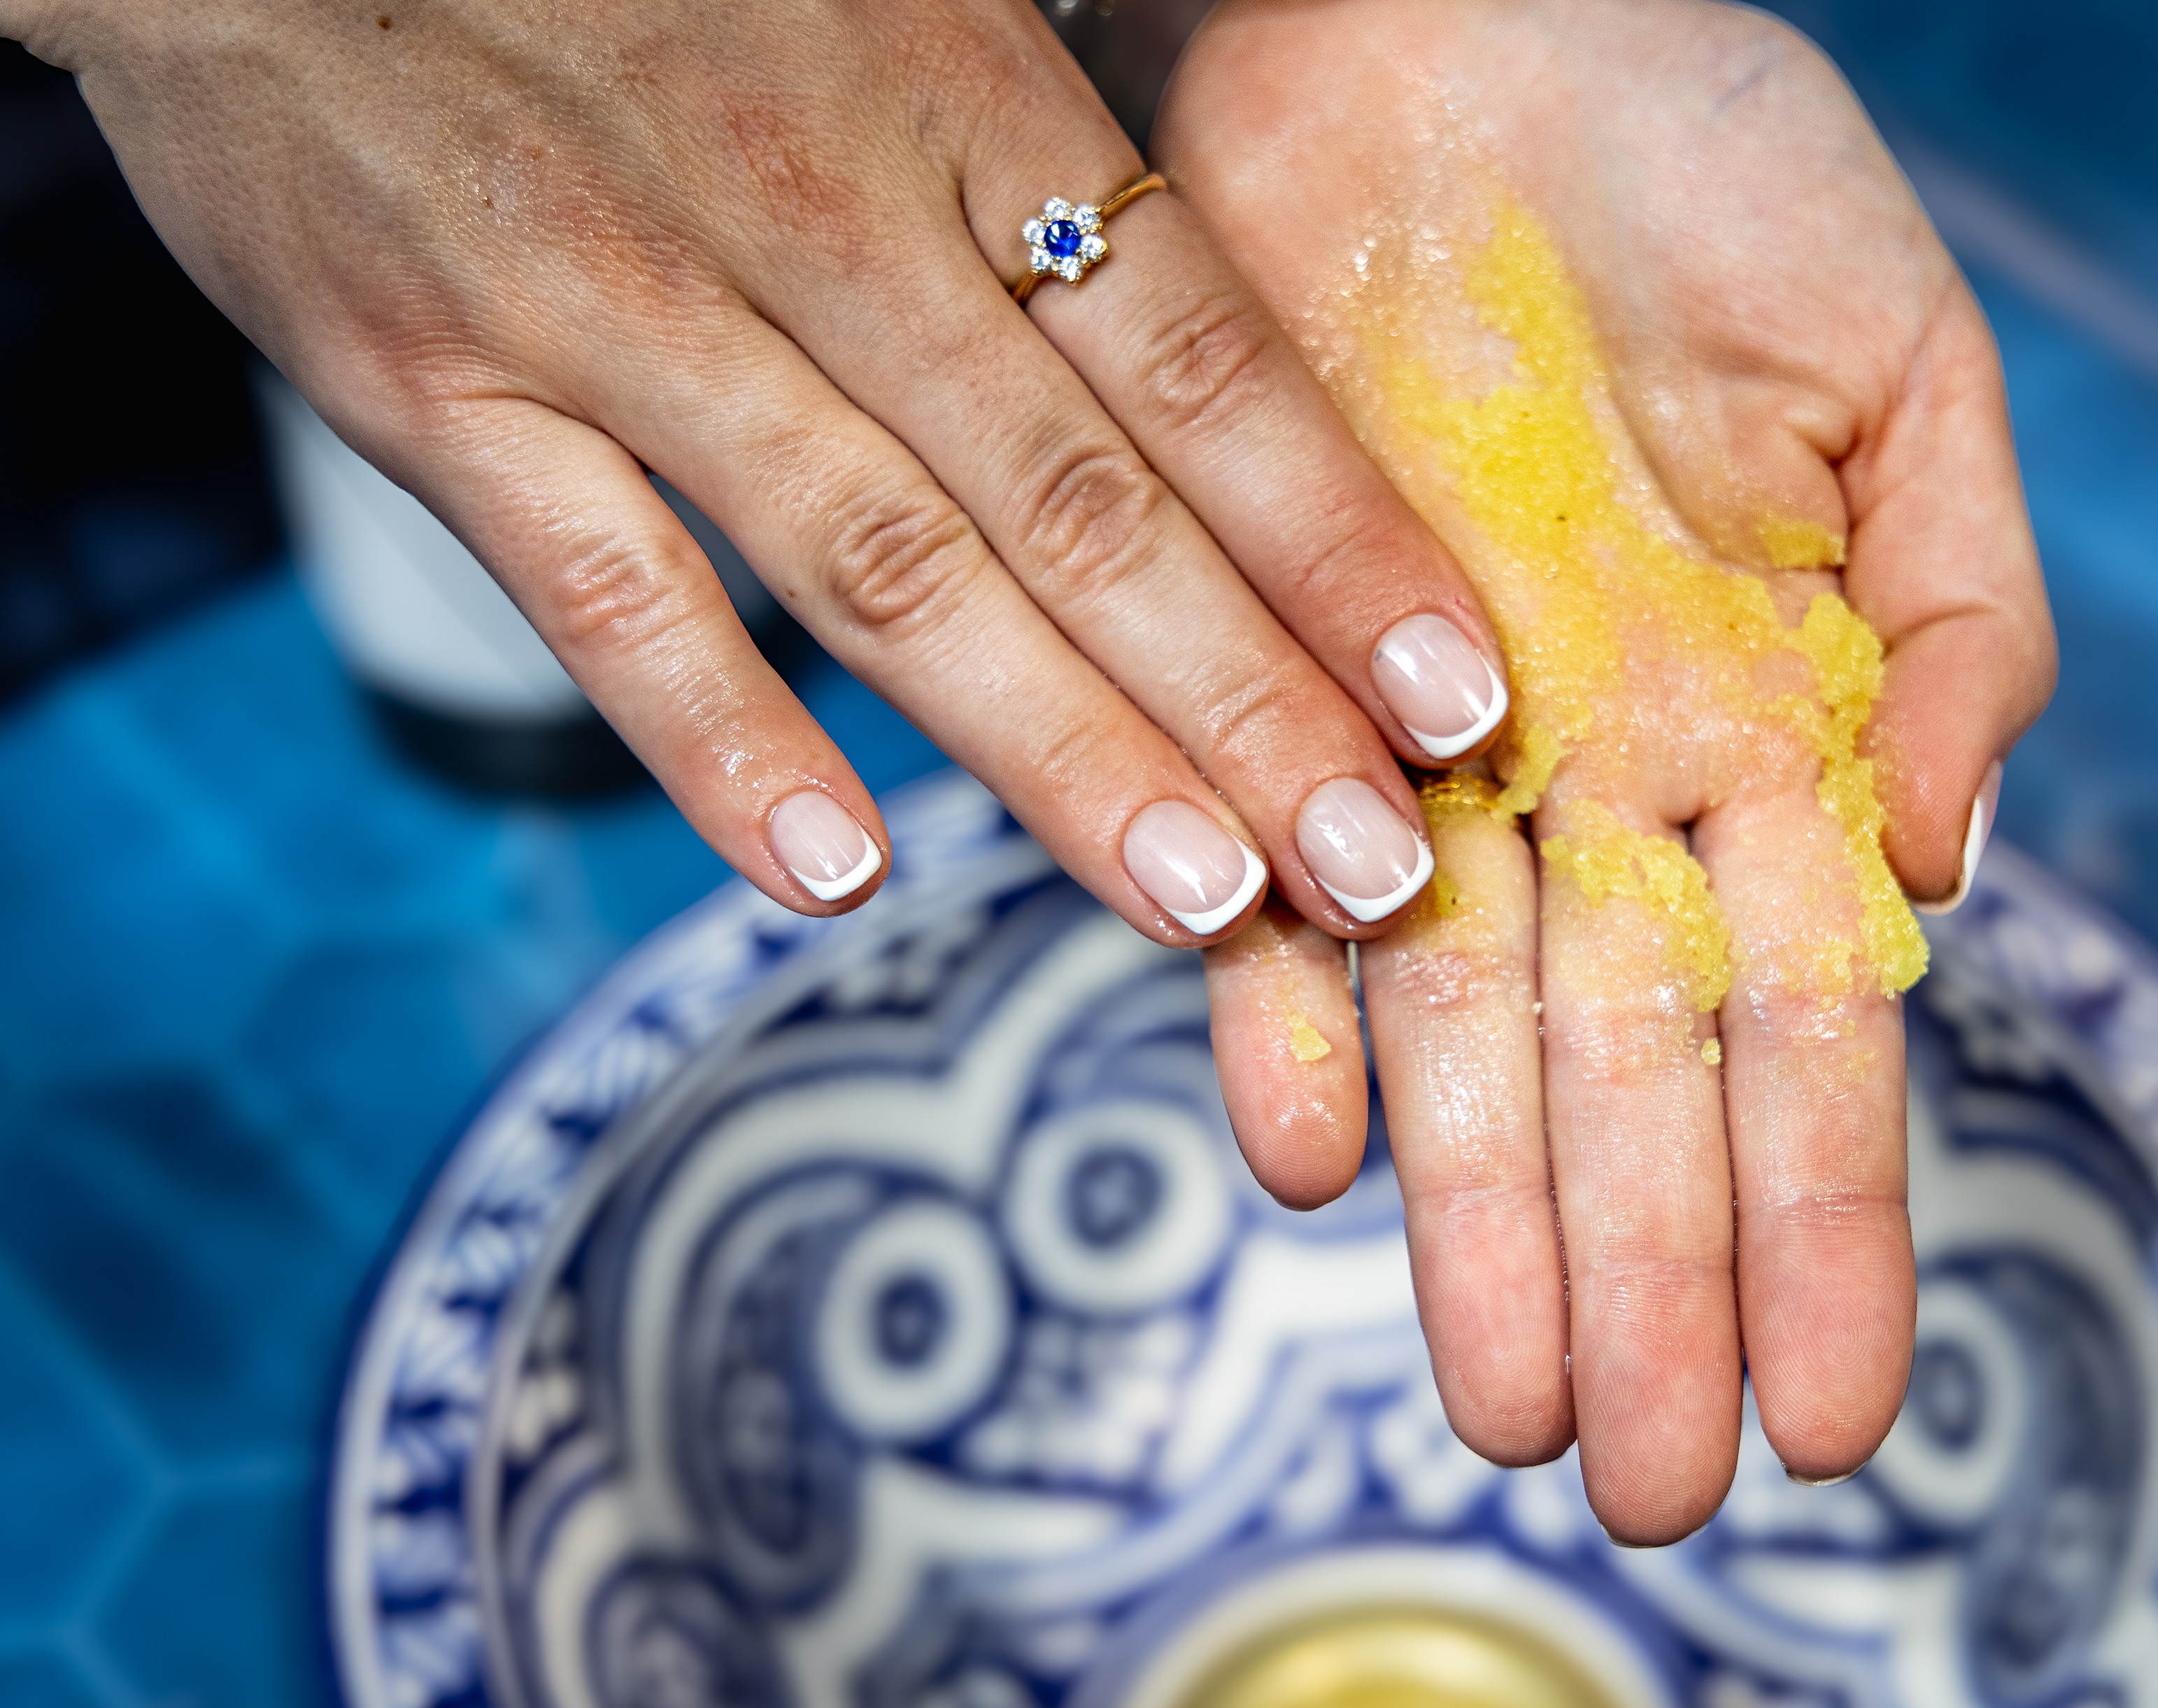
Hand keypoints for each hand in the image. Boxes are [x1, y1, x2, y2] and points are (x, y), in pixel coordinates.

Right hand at [4, 0, 1509, 943]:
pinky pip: (604, 592)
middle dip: (1251, 702)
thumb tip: (1228, 346)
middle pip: (1078, 502)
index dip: (1337, 542)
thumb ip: (1054, 153)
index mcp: (958, 96)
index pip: (1196, 361)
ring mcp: (620, 308)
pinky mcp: (444, 389)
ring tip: (1206, 905)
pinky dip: (720, 740)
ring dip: (1058, 751)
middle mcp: (813, 210)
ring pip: (884, 570)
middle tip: (1382, 871)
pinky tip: (840, 877)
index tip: (1456, 698)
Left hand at [1161, 0, 2055, 1539]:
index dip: (1825, 1220)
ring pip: (1450, 1026)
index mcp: (1765, 715)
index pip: (1808, 1019)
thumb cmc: (1705, 164)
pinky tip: (1300, 1152)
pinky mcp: (1257, 671)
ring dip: (1473, 1216)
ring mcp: (1420, 734)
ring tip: (1503, 1404)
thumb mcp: (1899, 367)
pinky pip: (1250, 878)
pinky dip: (1272, 1006)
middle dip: (1643, 1282)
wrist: (1458, 20)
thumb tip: (1943, 870)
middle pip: (1624, 1073)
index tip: (1840, 1412)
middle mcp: (1591, 768)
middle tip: (1644, 1487)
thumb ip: (1956, 617)